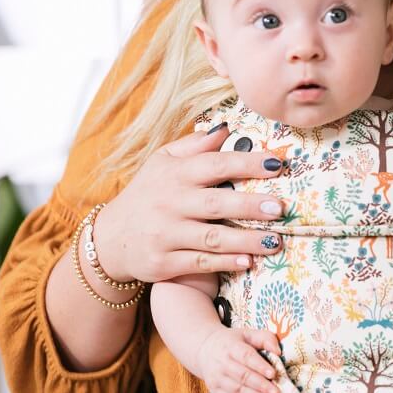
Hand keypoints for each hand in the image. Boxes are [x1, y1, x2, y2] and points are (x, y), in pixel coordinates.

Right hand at [95, 125, 285, 282]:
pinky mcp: (163, 262)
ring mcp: (165, 234)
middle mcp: (170, 203)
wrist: (110, 238)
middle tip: (281, 208)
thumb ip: (193, 146)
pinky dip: (225, 263)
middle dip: (251, 205)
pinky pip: (199, 263)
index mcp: (175, 174)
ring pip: (211, 237)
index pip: (215, 164)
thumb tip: (226, 128)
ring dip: (246, 240)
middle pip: (216, 203)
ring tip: (276, 241)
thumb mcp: (162, 163)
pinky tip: (249, 261)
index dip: (246, 163)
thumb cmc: (148, 194)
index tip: (277, 164)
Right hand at [195, 326, 282, 392]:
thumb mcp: (247, 334)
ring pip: (236, 389)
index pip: (246, 356)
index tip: (273, 374)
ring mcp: (217, 377)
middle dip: (260, 385)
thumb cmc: (233, 342)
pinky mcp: (214, 389)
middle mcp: (222, 362)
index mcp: (231, 346)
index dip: (259, 366)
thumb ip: (265, 338)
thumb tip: (278, 351)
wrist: (204, 349)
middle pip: (242, 375)